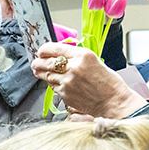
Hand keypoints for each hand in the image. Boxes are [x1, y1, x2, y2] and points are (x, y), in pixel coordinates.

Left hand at [32, 43, 146, 118]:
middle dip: (38, 62)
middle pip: (46, 62)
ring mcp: (67, 81)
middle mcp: (74, 67)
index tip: (41, 51)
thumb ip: (76, 57)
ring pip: (46, 75)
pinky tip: (55, 82)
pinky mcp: (64, 93)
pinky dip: (52, 84)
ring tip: (40, 71)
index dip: (44, 50)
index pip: (55, 48)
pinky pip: (52, 86)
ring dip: (41, 73)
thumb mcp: (94, 61)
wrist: (113, 101)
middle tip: (36, 62)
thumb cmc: (107, 82)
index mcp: (83, 55)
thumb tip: (59, 54)